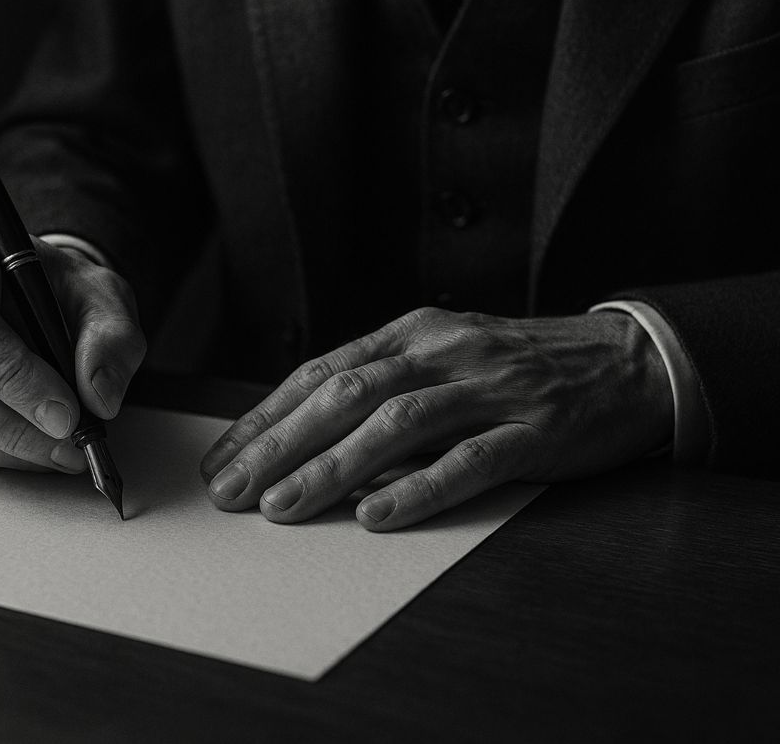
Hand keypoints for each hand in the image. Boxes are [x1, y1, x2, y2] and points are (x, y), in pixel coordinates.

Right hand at [0, 216, 145, 471]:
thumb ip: (111, 339)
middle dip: (15, 427)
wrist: (30, 292)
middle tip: (71, 446)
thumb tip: (99, 398)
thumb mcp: (104, 296)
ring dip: (5, 448)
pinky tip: (26, 444)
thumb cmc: (61, 289)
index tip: (66, 414)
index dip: (16, 379)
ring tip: (58, 449)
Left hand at [200, 307, 671, 530]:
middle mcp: (443, 353)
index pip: (322, 372)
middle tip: (231, 491)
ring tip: (282, 506)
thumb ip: (386, 384)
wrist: (626, 360)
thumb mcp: (444, 355)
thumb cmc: (518, 366)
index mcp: (413, 334)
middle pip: (346, 396)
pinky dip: (421, 488)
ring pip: (397, 424)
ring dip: (332, 466)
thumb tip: (309, 434)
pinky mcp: (536, 429)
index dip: (267, 416)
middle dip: (279, 445)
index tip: (223, 458)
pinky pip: (472, 459)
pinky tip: (377, 515)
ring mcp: (490, 389)